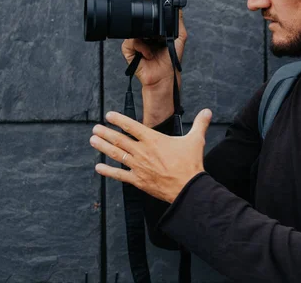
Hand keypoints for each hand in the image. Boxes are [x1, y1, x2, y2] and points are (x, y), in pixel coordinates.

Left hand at [90, 109, 212, 202]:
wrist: (188, 187)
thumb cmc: (191, 164)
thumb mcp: (196, 139)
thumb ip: (200, 124)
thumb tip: (208, 111)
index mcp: (154, 139)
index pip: (132, 126)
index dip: (118, 120)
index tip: (108, 115)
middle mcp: (142, 151)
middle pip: (119, 140)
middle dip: (105, 133)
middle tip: (95, 128)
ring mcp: (138, 166)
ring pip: (116, 154)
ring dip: (103, 147)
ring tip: (93, 140)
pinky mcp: (138, 180)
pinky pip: (119, 175)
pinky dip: (108, 171)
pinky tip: (98, 167)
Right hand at [121, 0, 187, 125]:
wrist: (164, 75)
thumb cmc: (171, 59)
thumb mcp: (179, 38)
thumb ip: (178, 22)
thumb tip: (178, 7)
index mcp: (152, 30)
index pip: (146, 15)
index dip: (144, 4)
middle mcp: (142, 35)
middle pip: (136, 20)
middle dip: (139, 13)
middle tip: (144, 6)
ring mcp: (134, 42)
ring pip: (132, 30)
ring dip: (145, 36)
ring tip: (154, 44)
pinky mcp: (128, 51)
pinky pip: (130, 42)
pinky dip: (141, 47)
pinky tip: (148, 54)